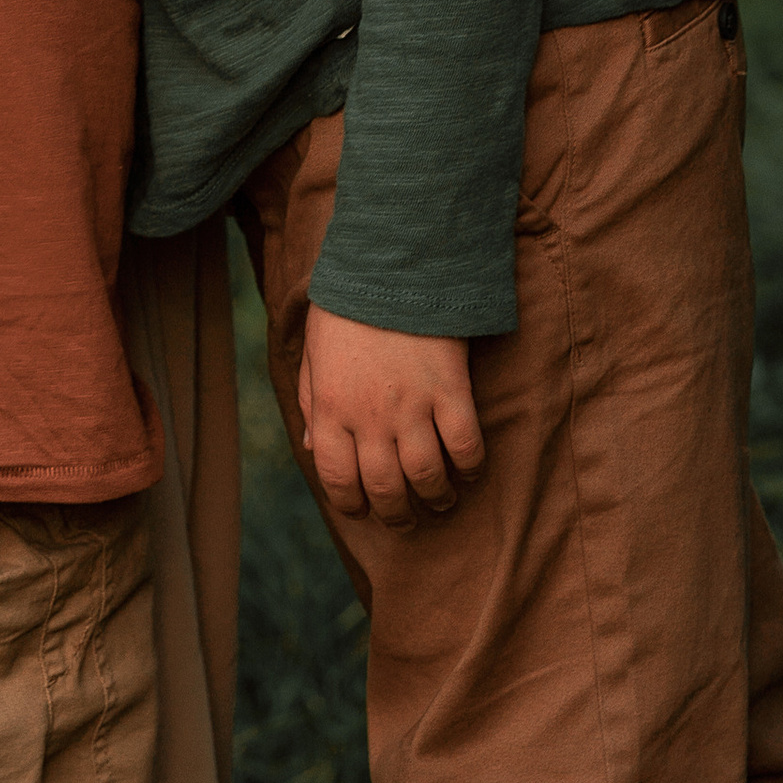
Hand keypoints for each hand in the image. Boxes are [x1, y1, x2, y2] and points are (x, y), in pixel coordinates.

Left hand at [298, 304, 483, 523]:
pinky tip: (468, 470)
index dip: (351, 503)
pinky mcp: (450, 390)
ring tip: (441, 500)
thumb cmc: (346, 308)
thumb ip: (312, 401)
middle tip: (405, 518)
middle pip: (386, 488)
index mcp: (331, 407)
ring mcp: (413, 405)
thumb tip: (312, 446)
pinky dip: (470, 468)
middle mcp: (370, 416)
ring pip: (428, 477)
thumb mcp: (313, 352)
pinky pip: (466, 446)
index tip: (363, 509)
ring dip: (436, 498)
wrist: (389, 264)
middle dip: (396, 515)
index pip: (337, 478)